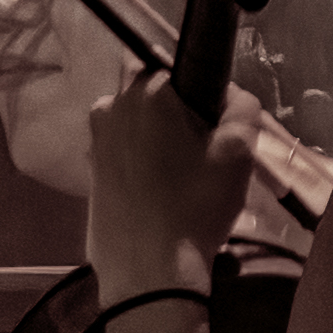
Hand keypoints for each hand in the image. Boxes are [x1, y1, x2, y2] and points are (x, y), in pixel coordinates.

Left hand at [86, 72, 269, 295]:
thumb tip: (231, 95)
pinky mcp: (90, 172)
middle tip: (199, 145)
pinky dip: (138, 160)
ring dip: (153, 133)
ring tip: (180, 173)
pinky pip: (120, 151)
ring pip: (131, 120)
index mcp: (150, 91)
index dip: (198, 85)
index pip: (175, 61)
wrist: (149, 272)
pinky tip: (158, 191)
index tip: (212, 116)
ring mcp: (94, 141)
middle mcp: (112, 106)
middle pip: (148, 88)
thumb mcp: (238, 153)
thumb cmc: (196, 205)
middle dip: (172, 106)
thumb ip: (242, 109)